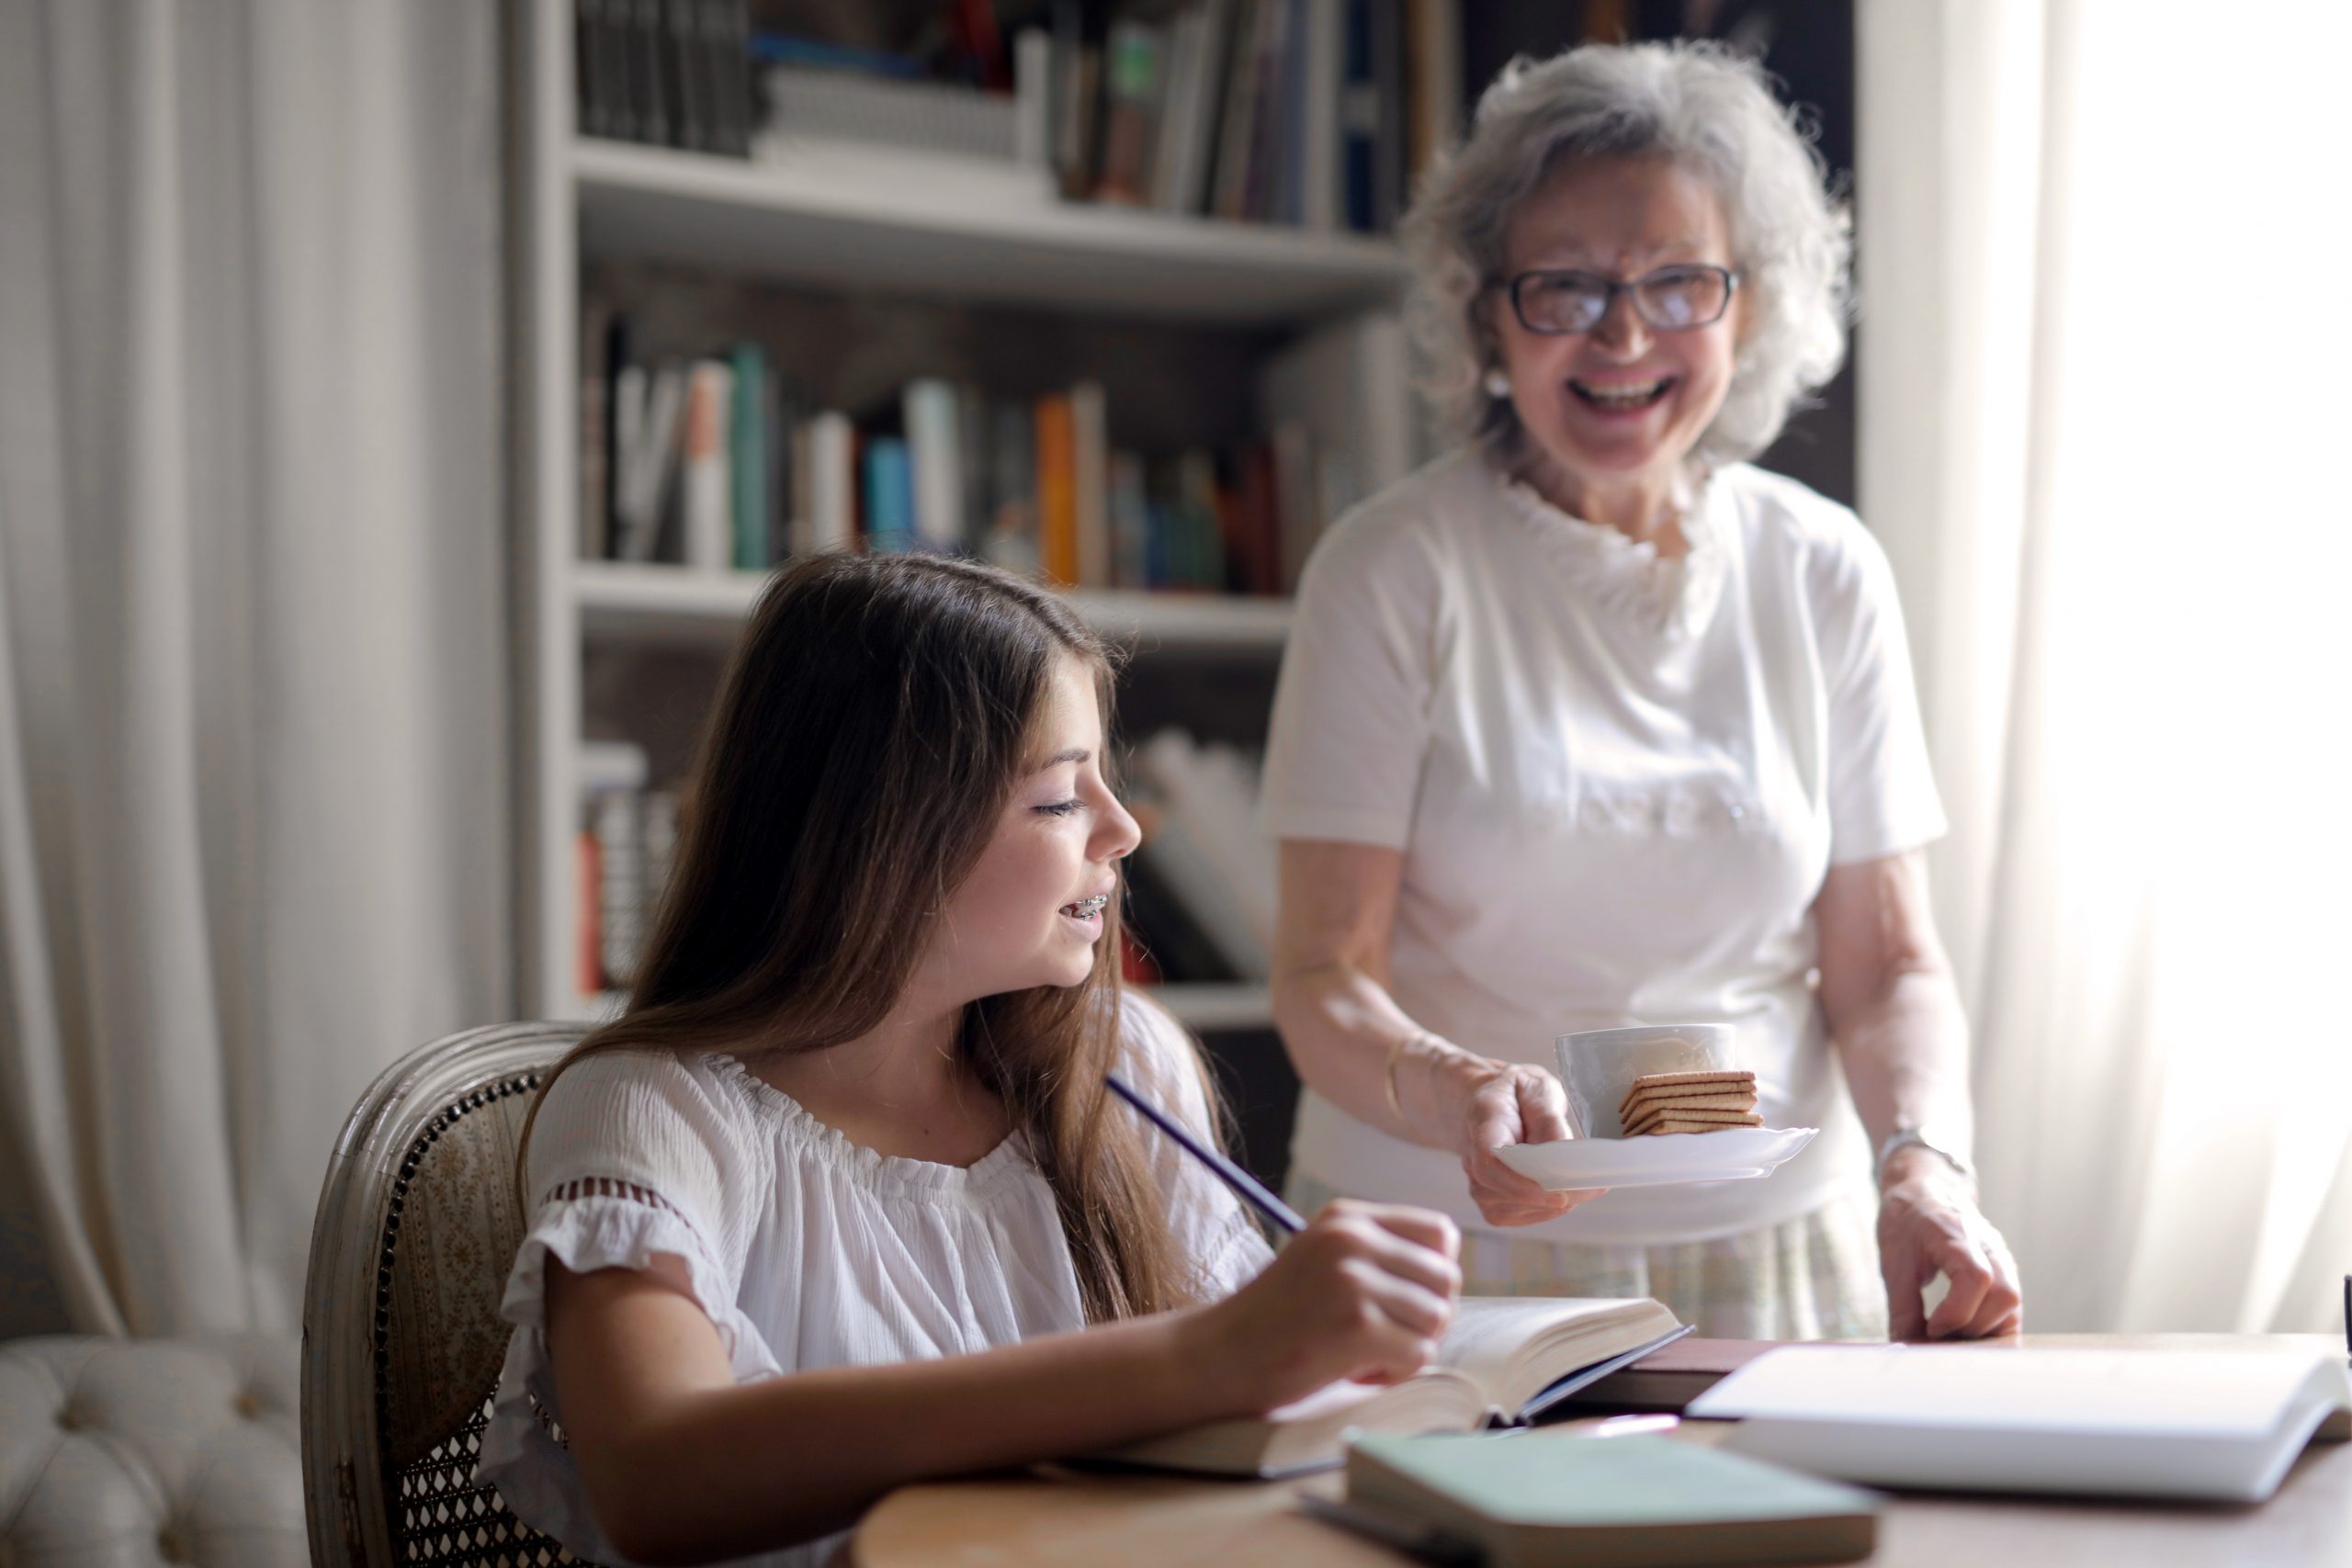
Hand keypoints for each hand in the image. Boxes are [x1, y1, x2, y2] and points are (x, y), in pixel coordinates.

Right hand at [1184, 1200, 1460, 1415]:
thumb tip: (1450, 1274)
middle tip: (1383, 1336)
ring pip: (1438, 1317)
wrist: (1219, 1355)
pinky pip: (1419, 1353)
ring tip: (1366, 1354)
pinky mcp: (1356, 1324)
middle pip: (1446, 1277)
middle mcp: (1353, 1238)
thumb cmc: (1278, 1319)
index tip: (1400, 1301)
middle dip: (1426, 1317)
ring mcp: (1354, 1279)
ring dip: (1409, 1347)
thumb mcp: (1324, 1261)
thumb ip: (1378, 1255)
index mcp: (1347, 1217)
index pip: (1440, 1233)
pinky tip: (1355, 1370)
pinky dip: (1395, 1373)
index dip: (1433, 1274)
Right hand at [1435, 1056, 1606, 1226]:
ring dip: (1551, 1204)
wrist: (1490, 1104)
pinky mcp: (1488, 1200)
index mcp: (1482, 1120)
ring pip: (1512, 1208)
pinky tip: (1561, 1193)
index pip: (1488, 1161)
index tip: (1557, 1195)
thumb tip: (1562, 1150)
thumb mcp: (1537, 1087)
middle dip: (1550, 1195)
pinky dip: (1544, 1210)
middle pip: (1502, 1191)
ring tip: (1582, 1186)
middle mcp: (1471, 1156)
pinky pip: (1516, 1215)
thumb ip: (1547, 1116)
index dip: (1520, 1185)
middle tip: (1593, 1187)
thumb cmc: (1517, 1094)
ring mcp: (1476, 1181)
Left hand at [1877, 1152, 2022, 1339]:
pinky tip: (1963, 1331)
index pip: (1976, 1278)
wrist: (1924, 1192)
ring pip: (2013, 1305)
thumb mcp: (1893, 1262)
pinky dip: (1991, 1326)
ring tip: (1948, 1334)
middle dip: (1972, 1326)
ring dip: (1984, 1330)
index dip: (1957, 1312)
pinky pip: (2010, 1309)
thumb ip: (1902, 1308)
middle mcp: (1989, 1247)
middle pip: (2006, 1295)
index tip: (1931, 1328)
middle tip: (1938, 1333)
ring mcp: (2002, 1259)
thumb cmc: (1907, 1222)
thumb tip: (1905, 1349)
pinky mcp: (2005, 1273)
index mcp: (1957, 1234)